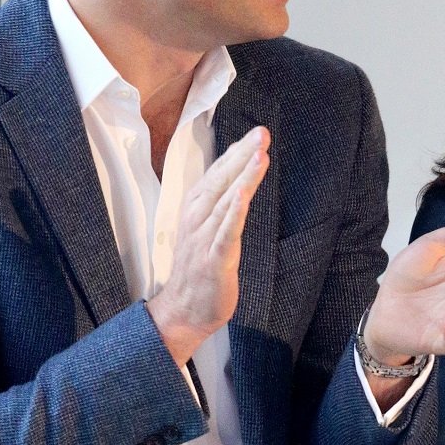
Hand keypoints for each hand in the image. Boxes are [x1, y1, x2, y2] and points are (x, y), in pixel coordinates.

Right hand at [147, 126, 269, 363]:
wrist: (183, 311)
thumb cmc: (198, 270)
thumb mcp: (206, 230)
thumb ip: (219, 205)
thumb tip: (236, 180)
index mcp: (195, 208)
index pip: (218, 173)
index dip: (236, 152)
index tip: (254, 134)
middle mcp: (197, 217)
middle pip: (222, 179)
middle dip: (242, 154)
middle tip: (261, 133)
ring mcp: (204, 237)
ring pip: (226, 199)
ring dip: (243, 175)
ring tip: (260, 154)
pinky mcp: (215, 257)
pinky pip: (226, 231)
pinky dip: (235, 211)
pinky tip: (246, 195)